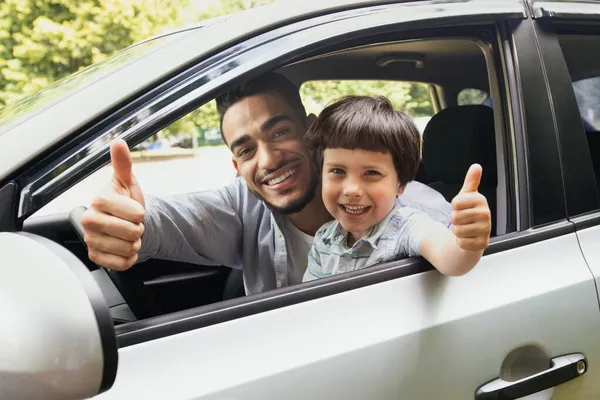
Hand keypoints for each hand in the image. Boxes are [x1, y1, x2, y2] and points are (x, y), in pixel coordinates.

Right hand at [80, 139, 145, 269]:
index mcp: (98, 201)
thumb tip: (119, 143)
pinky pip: (123, 263)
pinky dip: (129, 258)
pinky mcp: (95, 258)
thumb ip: (124, 164)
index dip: (140, 213)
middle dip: (138, 229)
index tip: (133, 210)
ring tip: (126, 235)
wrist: (122, 224)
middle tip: (130, 223)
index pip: (135, 213)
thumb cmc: (125, 202)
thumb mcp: (128, 182)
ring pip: (129, 249)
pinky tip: (122, 247)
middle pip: (133, 232)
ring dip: (134, 243)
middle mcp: (89, 221)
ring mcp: (90, 241)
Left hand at [450, 164, 491, 251]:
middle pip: (455, 217)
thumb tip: (476, 166)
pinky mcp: (482, 244)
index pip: (455, 203)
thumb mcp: (467, 196)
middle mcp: (486, 214)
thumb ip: (471, 181)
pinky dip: (461, 242)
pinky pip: (461, 242)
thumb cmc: (468, 213)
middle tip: (464, 220)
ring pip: (457, 231)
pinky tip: (468, 238)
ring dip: (457, 231)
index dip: (454, 207)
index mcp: (481, 200)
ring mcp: (486, 230)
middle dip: (455, 220)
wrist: (474, 235)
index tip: (462, 208)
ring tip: (466, 229)